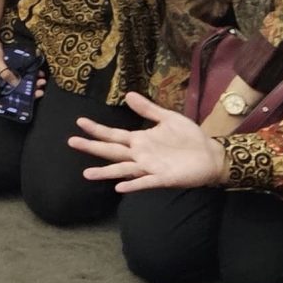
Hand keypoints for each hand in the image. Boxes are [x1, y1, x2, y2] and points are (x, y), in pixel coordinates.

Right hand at [69, 90, 231, 191]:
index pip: (114, 135)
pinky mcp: (162, 178)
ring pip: (122, 170)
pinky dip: (133, 185)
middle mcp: (140, 155)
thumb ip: (148, 109)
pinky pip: (145, 182)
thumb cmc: (189, 137)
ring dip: (105, 172)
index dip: (97, 130)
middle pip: (112, 151)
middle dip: (92, 147)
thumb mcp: (168, 118)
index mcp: (140, 140)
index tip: (80, 122)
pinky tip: (119, 187)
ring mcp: (150, 167)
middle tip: (71, 142)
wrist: (210, 155)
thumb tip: (128, 94)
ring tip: (87, 174)